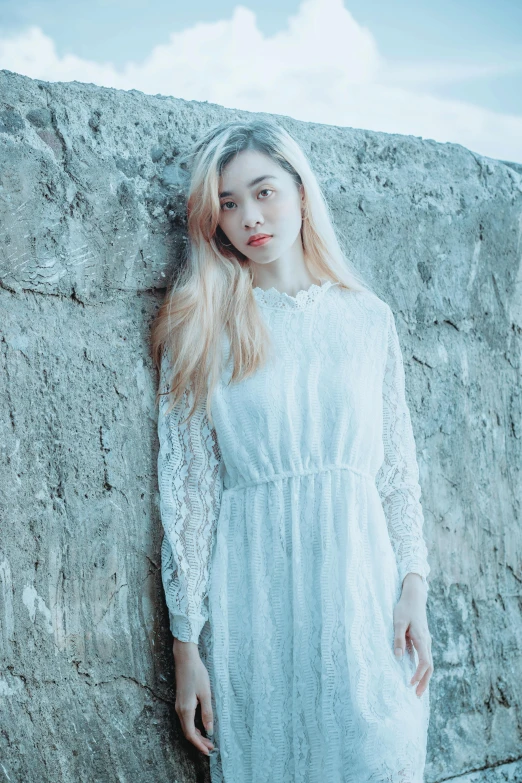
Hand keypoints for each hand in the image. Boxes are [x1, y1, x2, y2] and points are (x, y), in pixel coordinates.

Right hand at [172, 639, 214, 756]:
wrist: (185, 658)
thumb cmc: (197, 674)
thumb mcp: (205, 693)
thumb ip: (207, 713)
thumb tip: (209, 731)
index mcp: (186, 710)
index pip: (191, 734)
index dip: (199, 745)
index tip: (208, 751)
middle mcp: (179, 710)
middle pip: (188, 732)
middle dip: (199, 742)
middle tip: (211, 748)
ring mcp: (179, 705)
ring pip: (187, 726)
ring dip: (197, 734)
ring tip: (208, 739)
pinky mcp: (180, 701)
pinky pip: (186, 719)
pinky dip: (194, 726)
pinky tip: (202, 726)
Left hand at [393, 573, 433, 697]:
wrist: (414, 597)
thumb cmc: (404, 608)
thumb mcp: (398, 622)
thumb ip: (398, 639)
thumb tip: (398, 657)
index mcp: (421, 639)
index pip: (424, 662)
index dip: (419, 675)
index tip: (410, 684)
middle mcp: (427, 642)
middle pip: (430, 666)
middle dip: (424, 682)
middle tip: (416, 696)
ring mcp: (426, 641)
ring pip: (429, 663)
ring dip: (424, 677)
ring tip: (417, 690)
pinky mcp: (424, 640)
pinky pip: (426, 658)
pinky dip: (423, 669)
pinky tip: (417, 674)